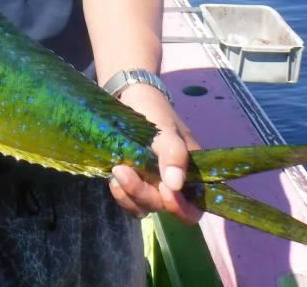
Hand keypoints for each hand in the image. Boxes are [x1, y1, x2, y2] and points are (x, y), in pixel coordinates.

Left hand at [107, 83, 202, 224]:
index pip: (195, 207)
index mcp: (192, 173)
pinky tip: (112, 178)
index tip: (165, 190)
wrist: (129, 98)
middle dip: (144, 194)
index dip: (182, 208)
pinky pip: (129, 200)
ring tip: (117, 171)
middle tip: (124, 170)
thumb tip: (175, 185)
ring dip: (129, 195)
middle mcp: (174, 184)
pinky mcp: (133, 182)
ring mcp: (152, 184)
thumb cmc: (154, 110)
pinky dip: (120, 194)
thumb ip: (173, 152)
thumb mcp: (165, 127)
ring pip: (144, 207)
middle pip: (164, 208)